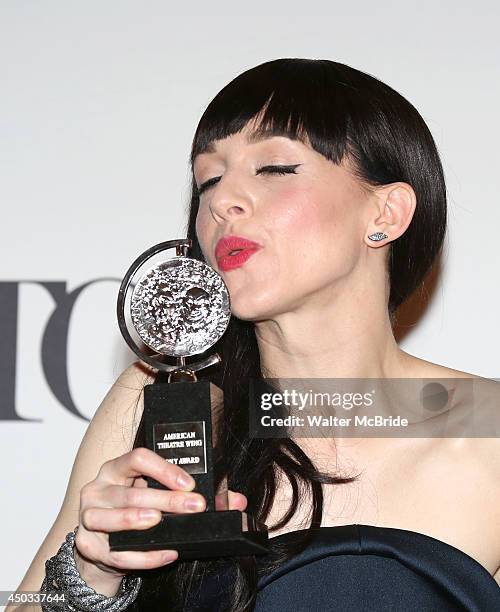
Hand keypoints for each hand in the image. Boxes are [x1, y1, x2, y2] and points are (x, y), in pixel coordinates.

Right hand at [75, 447, 246, 588]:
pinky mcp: (85, 544)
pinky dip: (141, 556)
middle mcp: (98, 488)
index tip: (188, 484)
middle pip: (130, 492)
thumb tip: (236, 501)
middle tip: (193, 506)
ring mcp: (88, 516)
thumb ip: (194, 495)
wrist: (102, 546)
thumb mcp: (158, 497)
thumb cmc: (134, 513)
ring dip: (136, 521)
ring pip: (112, 518)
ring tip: (160, 523)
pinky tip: (165, 554)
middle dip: (165, 500)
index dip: (163, 469)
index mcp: (117, 468)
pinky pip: (114, 553)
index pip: (137, 458)